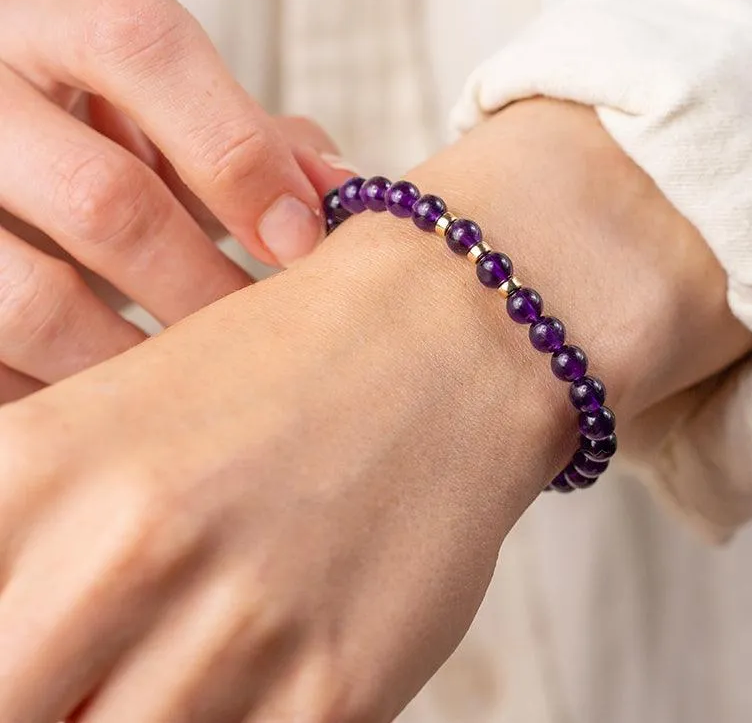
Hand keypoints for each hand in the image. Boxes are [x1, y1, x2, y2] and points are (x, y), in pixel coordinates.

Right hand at [0, 0, 346, 401]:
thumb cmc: (67, 111)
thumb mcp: (143, 98)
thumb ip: (243, 131)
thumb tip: (343, 191)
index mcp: (35, 14)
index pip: (142, 46)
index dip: (237, 149)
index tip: (300, 240)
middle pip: (103, 196)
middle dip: (204, 286)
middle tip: (260, 339)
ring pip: (34, 302)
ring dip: (136, 361)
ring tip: (191, 384)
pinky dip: (62, 393)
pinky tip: (108, 395)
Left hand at [0, 101, 751, 722]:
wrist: (443, 331)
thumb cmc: (280, 370)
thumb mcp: (110, 420)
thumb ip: (29, 549)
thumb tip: (26, 661)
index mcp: (35, 465)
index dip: (7, 658)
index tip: (48, 652)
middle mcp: (123, 544)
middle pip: (12, 713)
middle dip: (55, 698)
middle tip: (102, 665)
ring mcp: (237, 623)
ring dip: (145, 713)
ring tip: (193, 650)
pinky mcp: (336, 688)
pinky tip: (259, 664)